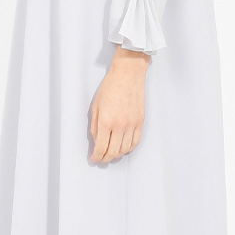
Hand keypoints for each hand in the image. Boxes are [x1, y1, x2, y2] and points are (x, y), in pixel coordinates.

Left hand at [89, 46, 149, 162]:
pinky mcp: (140, 122)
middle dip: (105, 158)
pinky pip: (136, 141)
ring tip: (111, 154)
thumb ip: (95, 126)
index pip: (101, 147)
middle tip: (101, 159)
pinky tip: (124, 148)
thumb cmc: (111, 86)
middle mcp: (120, 125)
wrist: (128, 75)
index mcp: (106, 121)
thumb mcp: (96, 106)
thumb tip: (97, 140)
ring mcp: (132, 124)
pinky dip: (129, 148)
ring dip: (117, 155)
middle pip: (113, 152)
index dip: (97, 157)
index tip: (94, 159)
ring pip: (125, 149)